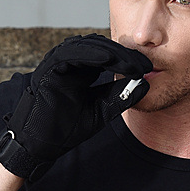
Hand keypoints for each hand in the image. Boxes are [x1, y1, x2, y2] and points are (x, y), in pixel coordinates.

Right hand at [0, 33, 151, 180]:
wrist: (40, 144)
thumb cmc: (65, 129)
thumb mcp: (101, 111)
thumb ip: (120, 97)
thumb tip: (145, 85)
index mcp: (82, 70)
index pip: (108, 57)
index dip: (128, 61)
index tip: (149, 69)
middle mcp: (70, 62)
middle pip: (101, 47)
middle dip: (124, 54)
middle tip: (146, 64)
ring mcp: (58, 62)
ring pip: (88, 46)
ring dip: (112, 52)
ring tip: (132, 62)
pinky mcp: (49, 67)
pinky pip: (72, 53)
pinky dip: (91, 54)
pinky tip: (109, 59)